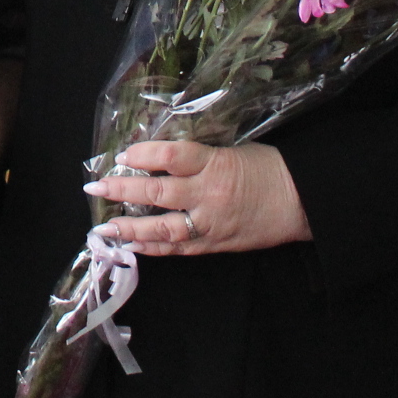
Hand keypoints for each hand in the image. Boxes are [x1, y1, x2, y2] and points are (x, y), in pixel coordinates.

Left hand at [88, 140, 311, 257]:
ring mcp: (210, 224)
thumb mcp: (232, 149)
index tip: (122, 154)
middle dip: (123, 189)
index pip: (171, 155)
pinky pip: (178, 248)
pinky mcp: (215, 244)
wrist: (302, 201)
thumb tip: (158, 154)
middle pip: (158, 192)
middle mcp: (209, 195)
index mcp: (215, 164)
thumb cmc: (268, 168)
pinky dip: (153, 248)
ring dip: (130, 227)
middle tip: (96, 186)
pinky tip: (131, 245)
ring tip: (104, 227)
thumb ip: (197, 154)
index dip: (143, 154)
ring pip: (163, 228)